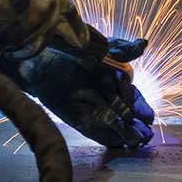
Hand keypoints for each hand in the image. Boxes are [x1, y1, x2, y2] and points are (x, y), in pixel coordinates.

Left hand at [4, 37, 154, 148]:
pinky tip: (116, 141)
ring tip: (136, 142)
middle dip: (133, 122)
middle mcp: (95, 87)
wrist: (32, 46)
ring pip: (106, 119)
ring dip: (121, 131)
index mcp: (104, 70)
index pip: (127, 91)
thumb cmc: (64, 39)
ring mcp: (81, 99)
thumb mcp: (96, 43)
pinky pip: (87, 124)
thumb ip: (121, 48)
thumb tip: (144, 45)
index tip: (149, 116)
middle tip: (146, 135)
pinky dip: (102, 132)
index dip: (138, 104)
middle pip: (119, 108)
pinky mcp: (66, 110)